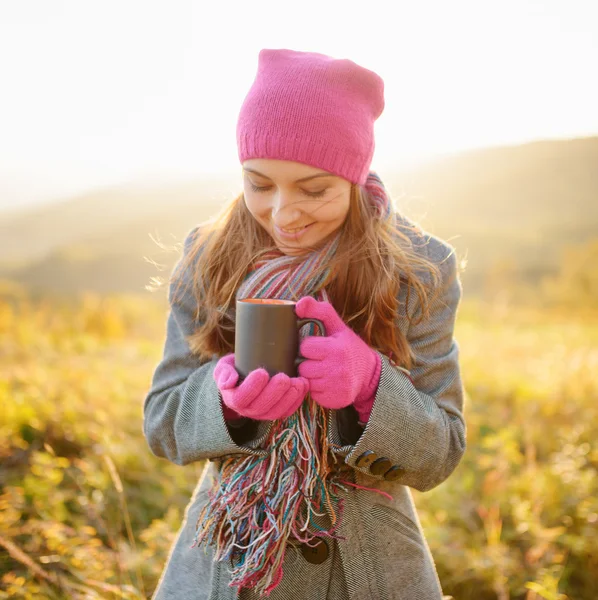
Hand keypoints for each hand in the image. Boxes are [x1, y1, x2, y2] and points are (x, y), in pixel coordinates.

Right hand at [213, 354, 308, 420]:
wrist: (244, 379)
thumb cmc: (234, 370)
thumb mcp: (223, 367)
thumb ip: (223, 373)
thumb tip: (228, 382)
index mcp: (234, 399)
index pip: (241, 399)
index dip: (252, 388)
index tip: (261, 372)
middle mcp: (248, 410)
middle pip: (261, 407)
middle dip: (275, 393)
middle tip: (283, 377)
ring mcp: (263, 413)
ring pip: (276, 412)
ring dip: (289, 398)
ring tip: (298, 382)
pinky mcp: (276, 412)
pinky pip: (287, 411)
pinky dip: (298, 400)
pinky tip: (304, 385)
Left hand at [295, 297, 380, 420]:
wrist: (369, 375)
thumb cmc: (349, 347)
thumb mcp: (337, 326)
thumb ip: (319, 311)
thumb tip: (298, 304)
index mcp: (336, 348)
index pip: (305, 347)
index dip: (310, 347)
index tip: (320, 347)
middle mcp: (337, 368)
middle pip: (302, 367)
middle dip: (309, 363)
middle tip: (321, 361)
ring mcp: (336, 386)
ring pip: (306, 381)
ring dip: (311, 377)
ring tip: (324, 372)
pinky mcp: (335, 400)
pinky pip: (313, 395)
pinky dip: (317, 390)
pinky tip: (327, 383)